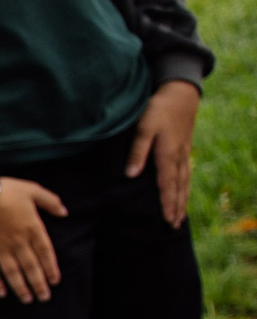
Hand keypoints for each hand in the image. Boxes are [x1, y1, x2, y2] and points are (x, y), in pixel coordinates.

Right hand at [0, 174, 65, 302]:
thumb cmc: (5, 191)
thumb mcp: (33, 190)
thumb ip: (51, 201)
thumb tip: (64, 212)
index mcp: (32, 228)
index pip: (45, 253)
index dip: (51, 268)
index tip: (55, 281)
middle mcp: (18, 243)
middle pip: (31, 267)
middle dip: (38, 284)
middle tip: (44, 297)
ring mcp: (0, 249)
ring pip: (13, 273)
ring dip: (21, 288)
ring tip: (27, 299)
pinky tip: (2, 293)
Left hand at [125, 79, 198, 227]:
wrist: (180, 93)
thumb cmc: (158, 109)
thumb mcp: (143, 128)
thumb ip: (137, 152)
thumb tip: (131, 175)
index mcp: (167, 155)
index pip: (166, 185)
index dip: (166, 203)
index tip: (167, 220)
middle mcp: (178, 157)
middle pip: (178, 187)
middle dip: (176, 207)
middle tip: (174, 225)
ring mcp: (183, 153)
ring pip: (184, 181)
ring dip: (182, 199)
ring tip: (180, 216)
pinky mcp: (183, 148)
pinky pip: (186, 173)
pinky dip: (185, 186)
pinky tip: (183, 192)